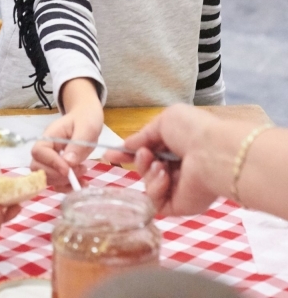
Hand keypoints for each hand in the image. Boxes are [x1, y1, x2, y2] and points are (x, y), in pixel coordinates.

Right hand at [31, 78, 102, 189]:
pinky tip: (82, 183)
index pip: (39, 152)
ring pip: (45, 178)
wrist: (86, 117)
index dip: (51, 163)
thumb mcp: (86, 128)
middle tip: (79, 170)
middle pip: (37, 168)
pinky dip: (67, 187)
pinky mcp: (57, 169)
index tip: (68, 169)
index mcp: (48, 137)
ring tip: (83, 172)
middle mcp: (45, 150)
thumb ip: (77, 144)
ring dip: (63, 182)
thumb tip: (68, 163)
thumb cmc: (85, 119)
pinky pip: (56, 183)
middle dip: (57, 175)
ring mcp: (50, 160)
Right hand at [103, 104, 222, 215]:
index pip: (148, 152)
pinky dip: (155, 187)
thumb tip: (127, 145)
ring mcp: (178, 188)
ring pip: (147, 184)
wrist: (214, 154)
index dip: (128, 153)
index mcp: (178, 147)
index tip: (110, 154)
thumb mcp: (165, 121)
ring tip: (159, 165)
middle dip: (139, 161)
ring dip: (147, 172)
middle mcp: (178, 169)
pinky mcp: (178, 205)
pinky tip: (166, 177)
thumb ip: (143, 135)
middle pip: (145, 169)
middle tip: (145, 155)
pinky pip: (154, 200)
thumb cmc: (193, 131)